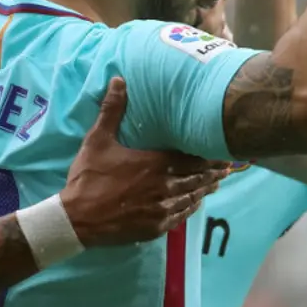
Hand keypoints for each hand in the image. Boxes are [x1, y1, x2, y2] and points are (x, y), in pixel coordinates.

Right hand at [61, 78, 230, 246]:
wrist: (77, 219)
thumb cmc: (89, 178)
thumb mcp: (98, 140)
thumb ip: (112, 111)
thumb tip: (119, 80)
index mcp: (156, 164)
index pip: (194, 158)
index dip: (211, 156)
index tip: (225, 152)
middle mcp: (165, 186)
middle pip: (198, 178)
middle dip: (214, 172)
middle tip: (229, 168)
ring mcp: (162, 209)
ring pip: (192, 197)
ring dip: (205, 189)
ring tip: (217, 183)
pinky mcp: (156, 227)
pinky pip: (181, 216)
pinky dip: (191, 208)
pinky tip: (194, 204)